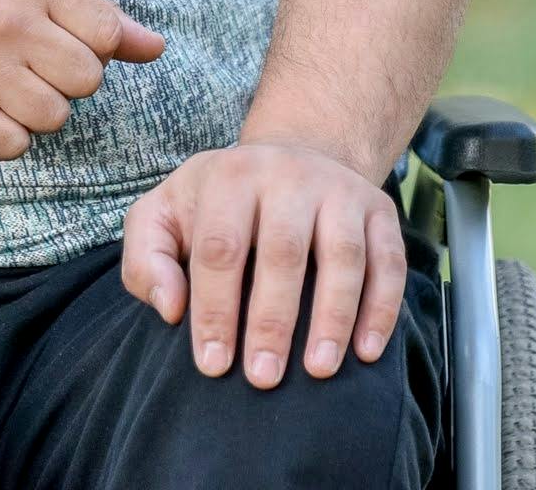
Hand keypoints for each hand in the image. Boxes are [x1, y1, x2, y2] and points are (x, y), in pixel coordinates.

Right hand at [0, 0, 165, 159]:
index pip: (107, 32)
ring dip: (36, 109)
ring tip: (0, 82)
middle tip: (23, 61)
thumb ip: (89, 10)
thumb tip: (156, 47)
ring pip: (55, 117)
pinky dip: (4, 135)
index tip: (57, 38)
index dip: (92, 45)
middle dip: (64, 77)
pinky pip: (14, 145)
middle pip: (87, 79)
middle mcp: (4, 18)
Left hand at [120, 137, 406, 385]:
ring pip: (342, 256)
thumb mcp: (165, 215)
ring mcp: (339, 190)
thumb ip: (147, 259)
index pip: (220, 248)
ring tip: (319, 370)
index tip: (213, 363)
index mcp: (229, 177)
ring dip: (333, 317)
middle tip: (263, 377)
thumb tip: (170, 308)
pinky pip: (388, 261)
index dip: (215, 309)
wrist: (290, 158)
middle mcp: (287, 176)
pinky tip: (365, 351)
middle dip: (271, 320)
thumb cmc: (217, 206)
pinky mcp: (380, 210)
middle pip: (282, 252)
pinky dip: (381, 308)